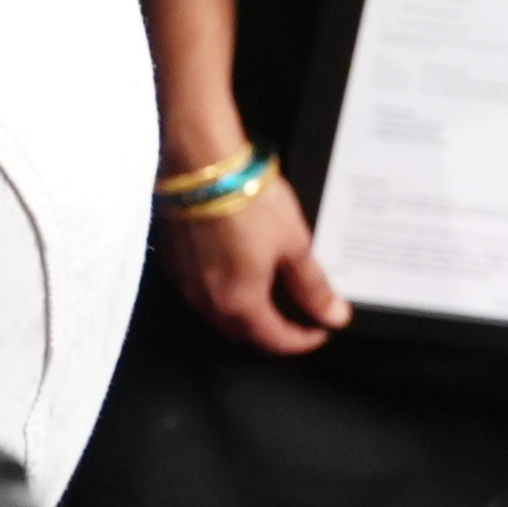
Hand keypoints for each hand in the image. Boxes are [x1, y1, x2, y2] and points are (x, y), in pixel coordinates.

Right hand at [164, 172, 341, 351]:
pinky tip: (232, 274)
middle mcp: (207, 298)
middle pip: (241, 333)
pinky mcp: (174, 259)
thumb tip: (333, 315)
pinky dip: (220, 294)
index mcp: (241, 301)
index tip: (319, 331)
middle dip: (269, 333)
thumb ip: (313, 286)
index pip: (273, 339)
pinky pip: (198, 291)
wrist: (201, 166)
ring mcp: (186, 280)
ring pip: (216, 315)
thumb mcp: (295, 245)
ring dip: (242, 316)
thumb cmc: (249, 202)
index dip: (301, 340)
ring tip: (266, 299)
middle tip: (294, 320)